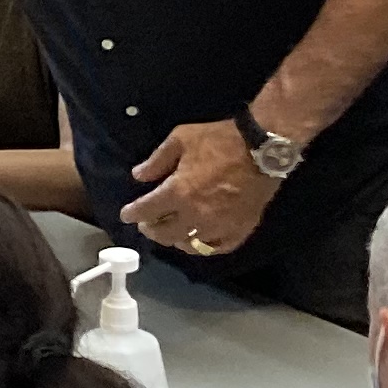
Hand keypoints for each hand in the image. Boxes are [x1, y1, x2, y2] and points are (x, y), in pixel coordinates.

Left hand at [121, 119, 276, 260]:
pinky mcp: (237, 231)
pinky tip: (197, 240)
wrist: (261, 149)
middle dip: (151, 230)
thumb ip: (157, 160)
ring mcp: (217, 227)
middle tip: (147, 224)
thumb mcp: (181, 139)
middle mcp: (195, 215)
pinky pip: (215, 248)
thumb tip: (138, 176)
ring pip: (188, 245)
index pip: (146, 211)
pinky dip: (202, 246)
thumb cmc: (219, 140)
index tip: (126, 215)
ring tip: (171, 233)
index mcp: (178, 192)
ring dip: (174, 240)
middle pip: (164, 234)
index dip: (133, 214)